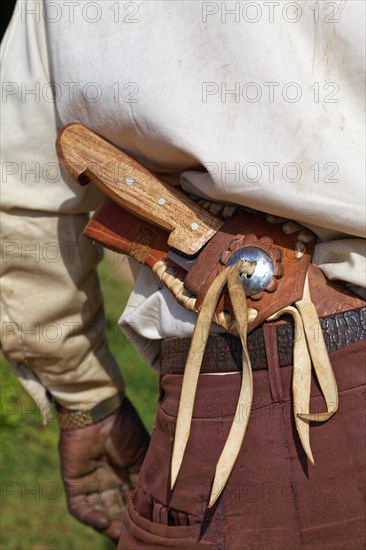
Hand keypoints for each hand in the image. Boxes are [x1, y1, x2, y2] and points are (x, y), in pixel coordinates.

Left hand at [58, 397, 149, 540]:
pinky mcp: (74, 482)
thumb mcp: (142, 457)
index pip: (133, 499)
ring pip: (100, 512)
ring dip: (109, 525)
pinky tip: (104, 522)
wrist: (99, 412)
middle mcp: (110, 478)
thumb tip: (154, 508)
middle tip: (133, 535)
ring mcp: (91, 481)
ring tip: (120, 534)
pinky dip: (90, 518)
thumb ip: (146, 481)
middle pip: (117, 509)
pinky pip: (80, 508)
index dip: (139, 514)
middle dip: (125, 524)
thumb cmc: (125, 430)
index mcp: (127, 470)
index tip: (149, 527)